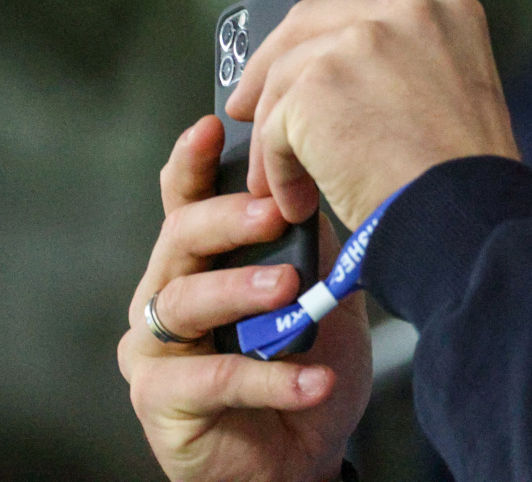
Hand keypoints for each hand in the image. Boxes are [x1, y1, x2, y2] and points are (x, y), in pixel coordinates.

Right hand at [118, 116, 371, 481]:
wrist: (305, 453)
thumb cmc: (306, 365)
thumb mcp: (323, 294)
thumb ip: (316, 246)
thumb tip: (328, 191)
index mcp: (203, 261)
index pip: (187, 200)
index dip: (195, 163)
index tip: (214, 128)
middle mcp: (167, 295)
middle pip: (179, 239)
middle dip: (226, 219)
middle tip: (272, 213)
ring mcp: (157, 350)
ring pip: (183, 303)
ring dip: (240, 291)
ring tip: (290, 290)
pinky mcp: (162, 402)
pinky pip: (212, 380)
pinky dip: (269, 378)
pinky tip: (312, 379)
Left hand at [224, 0, 519, 228]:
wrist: (469, 216)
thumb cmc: (466, 178)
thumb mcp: (457, 89)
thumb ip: (405, 58)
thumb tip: (323, 71)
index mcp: (445, 8)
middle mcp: (405, 10)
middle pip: (305, 20)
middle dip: (264, 63)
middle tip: (243, 102)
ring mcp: (361, 40)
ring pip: (283, 76)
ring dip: (273, 135)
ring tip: (280, 182)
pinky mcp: (319, 82)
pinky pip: (274, 125)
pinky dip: (277, 169)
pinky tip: (294, 199)